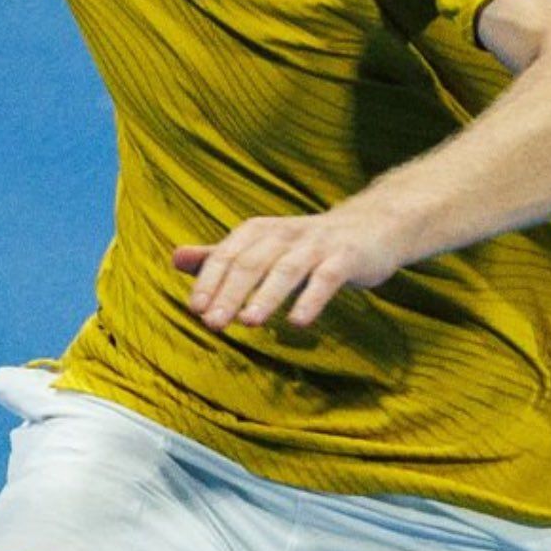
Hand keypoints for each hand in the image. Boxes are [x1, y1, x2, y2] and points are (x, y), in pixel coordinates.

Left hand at [171, 205, 407, 331]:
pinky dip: (311, 299)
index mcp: (261, 231)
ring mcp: (318, 245)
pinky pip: (327, 278)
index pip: (228, 255)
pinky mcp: (347, 258)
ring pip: (286, 269)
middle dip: (230, 293)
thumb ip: (222, 256)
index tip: (196, 309)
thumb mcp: (263, 247)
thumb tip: (176, 258)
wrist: (374, 227)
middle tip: (213, 324)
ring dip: (266, 295)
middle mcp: (286, 234)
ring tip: (249, 322)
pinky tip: (298, 322)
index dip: (210, 281)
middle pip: (252, 262)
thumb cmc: (310, 245)